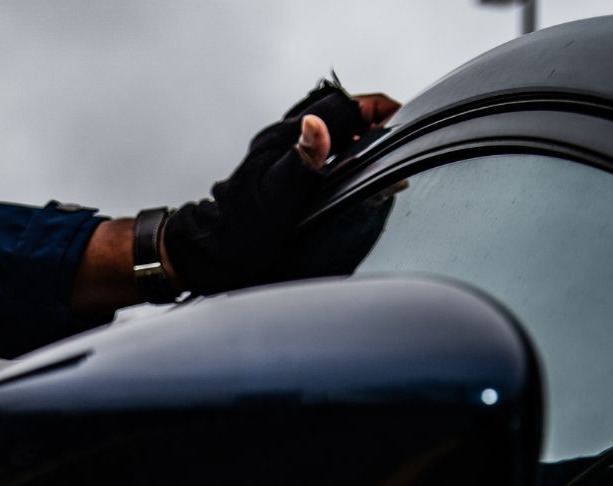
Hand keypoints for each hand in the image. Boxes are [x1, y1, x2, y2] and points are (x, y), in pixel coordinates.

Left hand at [165, 79, 400, 295]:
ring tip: (376, 159)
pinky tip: (348, 176)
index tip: (399, 121)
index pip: (339, 105)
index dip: (374, 109)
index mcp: (284, 138)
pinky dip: (339, 154)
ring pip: (325, 129)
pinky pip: (316, 150)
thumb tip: (316, 123)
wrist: (212, 253)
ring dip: (354, 137)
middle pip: (334, 112)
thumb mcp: (278, 196)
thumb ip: (303, 159)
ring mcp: (278, 154)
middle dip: (369, 121)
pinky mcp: (277, 171)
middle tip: (394, 143)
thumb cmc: (243, 230)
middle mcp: (280, 139)